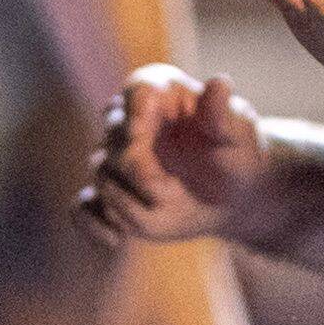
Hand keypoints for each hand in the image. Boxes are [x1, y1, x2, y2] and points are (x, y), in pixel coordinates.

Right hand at [79, 64, 270, 246]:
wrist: (235, 194)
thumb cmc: (238, 154)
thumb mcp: (240, 134)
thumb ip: (224, 113)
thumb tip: (219, 84)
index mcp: (160, 94)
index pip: (137, 91)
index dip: (133, 111)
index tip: (139, 132)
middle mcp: (130, 122)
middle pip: (114, 136)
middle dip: (138, 165)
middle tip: (171, 187)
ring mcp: (116, 160)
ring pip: (102, 172)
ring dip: (133, 196)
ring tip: (171, 205)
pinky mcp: (113, 195)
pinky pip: (83, 208)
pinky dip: (92, 224)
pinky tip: (116, 240)